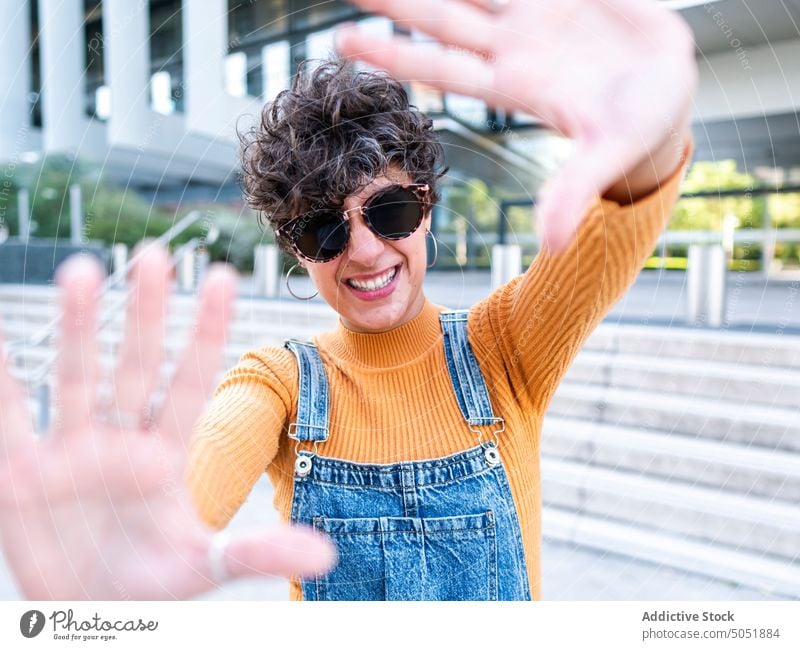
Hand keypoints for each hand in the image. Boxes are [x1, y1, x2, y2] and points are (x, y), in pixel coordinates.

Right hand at [0, 245, 335, 598]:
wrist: (87, 612)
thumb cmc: (149, 584)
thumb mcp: (203, 567)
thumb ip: (258, 554)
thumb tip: (328, 555)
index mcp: (167, 454)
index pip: (191, 381)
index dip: (207, 332)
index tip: (225, 278)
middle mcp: (121, 440)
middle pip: (138, 365)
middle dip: (147, 313)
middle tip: (158, 255)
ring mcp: (71, 451)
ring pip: (77, 377)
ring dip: (80, 326)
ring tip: (84, 270)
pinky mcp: (22, 473)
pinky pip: (9, 417)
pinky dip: (2, 379)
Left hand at [334, 0, 696, 250]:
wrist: (669, 88)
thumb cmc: (639, 126)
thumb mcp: (609, 153)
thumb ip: (575, 188)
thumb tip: (553, 245)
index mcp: (516, 84)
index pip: (441, 67)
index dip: (394, 54)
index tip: (344, 41)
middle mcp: (514, 46)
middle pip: (442, 18)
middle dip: (396, 1)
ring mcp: (535, 14)